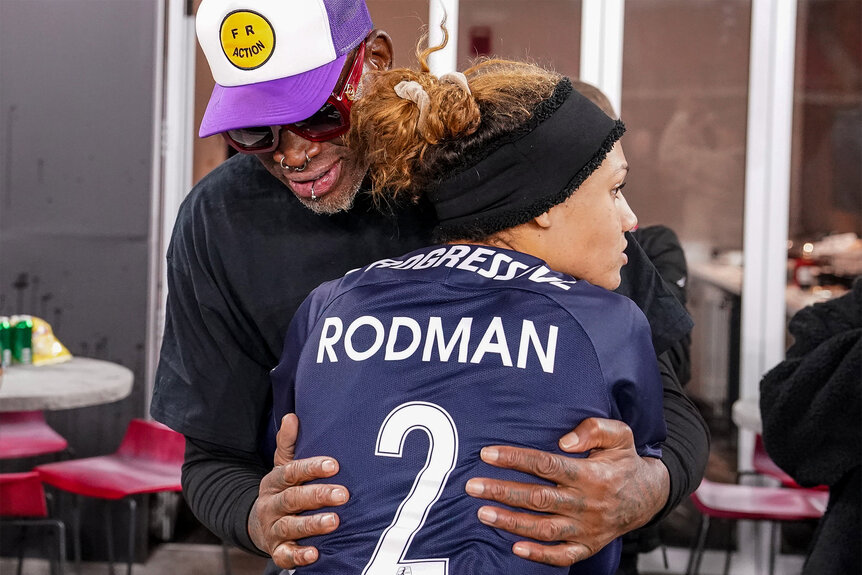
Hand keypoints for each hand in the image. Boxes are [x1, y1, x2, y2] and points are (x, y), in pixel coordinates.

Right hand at [248, 414, 348, 567]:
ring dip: (311, 524)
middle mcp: (271, 504)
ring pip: (289, 526)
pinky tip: (315, 554)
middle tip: (343, 494)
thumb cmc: (283, 490)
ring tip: (334, 521)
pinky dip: (298, 556)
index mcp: (274, 481)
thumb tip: (291, 416)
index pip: (291, 472)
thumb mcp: (282, 466)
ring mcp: (272, 528)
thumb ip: (287, 444)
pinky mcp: (276, 550)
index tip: (334, 465)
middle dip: (318, 496)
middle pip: (292, 499)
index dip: (312, 468)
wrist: (259, 525)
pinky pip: (285, 555)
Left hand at [464, 417, 668, 565]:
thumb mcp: (620, 435)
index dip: (516, 458)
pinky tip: (515, 547)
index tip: (488, 454)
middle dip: (503, 492)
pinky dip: (539, 555)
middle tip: (472, 486)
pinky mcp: (588, 546)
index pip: (546, 464)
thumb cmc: (624, 460)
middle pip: (539, 498)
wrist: (648, 497)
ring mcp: (587, 528)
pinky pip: (562, 556)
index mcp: (592, 474)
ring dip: (512, 523)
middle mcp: (587, 503)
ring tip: (482, 513)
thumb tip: (564, 440)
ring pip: (545, 528)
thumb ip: (594, 430)